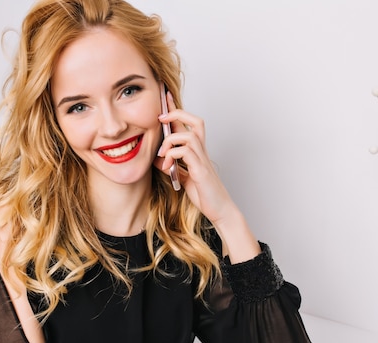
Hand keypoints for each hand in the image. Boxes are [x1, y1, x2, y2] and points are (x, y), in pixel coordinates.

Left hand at [154, 93, 260, 260]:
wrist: (220, 210)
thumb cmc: (205, 194)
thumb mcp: (183, 178)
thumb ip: (172, 166)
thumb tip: (158, 159)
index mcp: (197, 151)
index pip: (187, 125)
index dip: (176, 110)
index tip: (165, 96)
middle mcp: (202, 151)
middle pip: (195, 120)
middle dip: (177, 114)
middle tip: (161, 118)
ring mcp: (203, 160)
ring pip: (188, 135)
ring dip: (170, 142)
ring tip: (162, 155)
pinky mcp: (201, 170)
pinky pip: (186, 153)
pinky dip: (172, 155)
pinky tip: (167, 166)